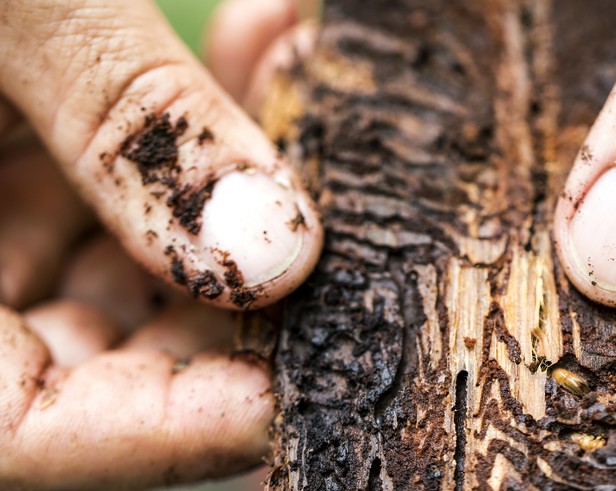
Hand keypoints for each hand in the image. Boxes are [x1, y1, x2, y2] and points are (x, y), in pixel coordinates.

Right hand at [0, 0, 321, 487]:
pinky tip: (266, 49)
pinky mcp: (11, 153)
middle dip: (253, 285)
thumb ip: (125, 124)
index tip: (333, 364)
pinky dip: (201, 131)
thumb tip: (276, 247)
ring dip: (248, 193)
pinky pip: (125, 183)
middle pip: (114, 360)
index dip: (196, 422)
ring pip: (139, 271)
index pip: (39, 435)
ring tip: (316, 89)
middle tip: (358, 207)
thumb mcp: (3, 1)